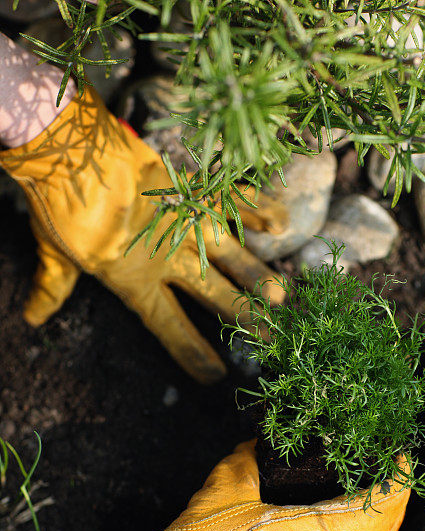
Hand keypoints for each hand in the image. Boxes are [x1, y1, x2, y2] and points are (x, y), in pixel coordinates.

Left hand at [0, 87, 286, 383]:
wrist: (69, 150)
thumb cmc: (60, 206)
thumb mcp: (56, 252)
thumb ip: (52, 287)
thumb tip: (32, 319)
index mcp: (135, 281)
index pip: (168, 326)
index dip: (191, 352)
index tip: (214, 375)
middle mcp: (168, 258)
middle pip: (213, 294)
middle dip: (243, 318)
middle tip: (269, 337)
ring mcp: (185, 223)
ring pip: (231, 255)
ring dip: (257, 276)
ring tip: (281, 297)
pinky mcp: (193, 190)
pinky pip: (233, 200)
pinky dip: (258, 208)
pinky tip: (279, 224)